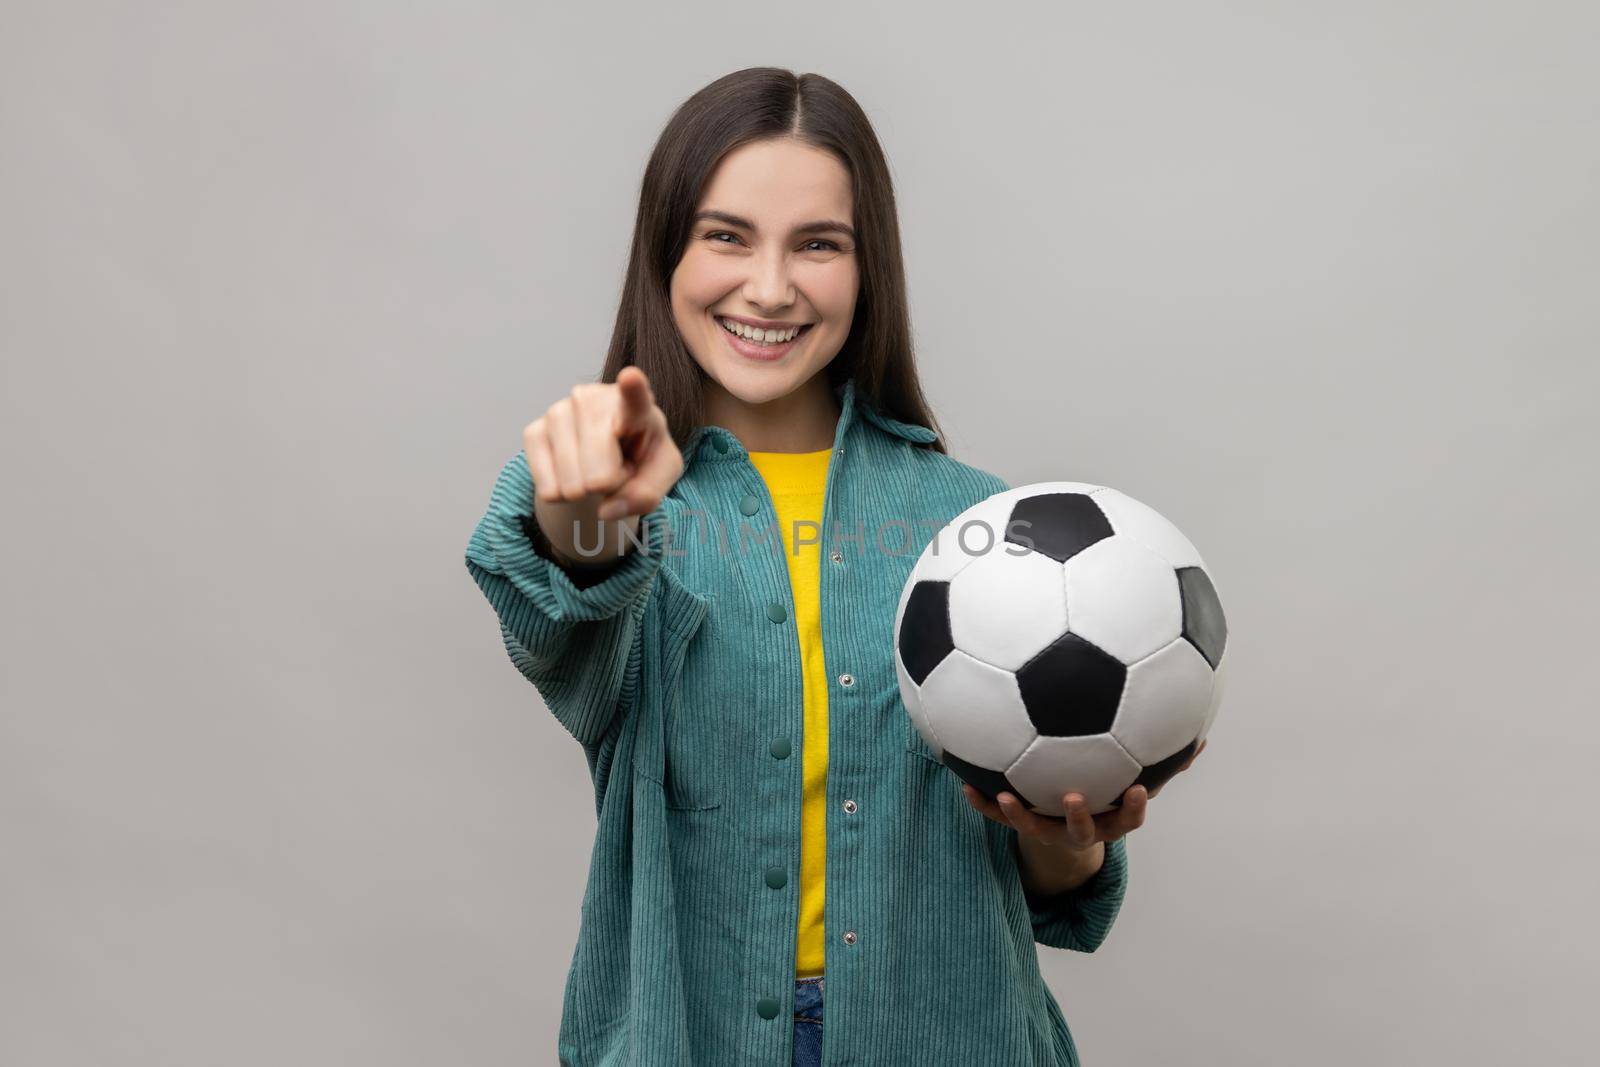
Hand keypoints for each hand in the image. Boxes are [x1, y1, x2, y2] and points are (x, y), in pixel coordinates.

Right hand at [524, 365, 681, 520]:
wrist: (609, 448)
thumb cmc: (642, 453)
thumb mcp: (661, 474)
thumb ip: (647, 494)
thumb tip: (606, 511)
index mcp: (636, 405)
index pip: (634, 398)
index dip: (632, 389)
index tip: (630, 378)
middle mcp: (592, 399)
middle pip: (598, 475)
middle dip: (609, 488)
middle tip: (618, 469)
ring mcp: (558, 412)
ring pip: (571, 485)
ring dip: (587, 492)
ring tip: (597, 467)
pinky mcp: (533, 431)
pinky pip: (548, 489)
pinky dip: (564, 494)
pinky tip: (573, 472)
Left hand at [962, 739, 1205, 850]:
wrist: (1062, 837)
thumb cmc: (1105, 796)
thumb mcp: (1133, 782)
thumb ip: (1164, 764)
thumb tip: (1201, 739)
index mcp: (1109, 819)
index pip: (1128, 819)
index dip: (1134, 807)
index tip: (1138, 789)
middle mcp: (1079, 830)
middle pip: (1082, 832)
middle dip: (1077, 817)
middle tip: (1073, 796)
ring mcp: (1047, 830)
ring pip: (1033, 827)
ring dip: (1018, 814)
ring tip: (1005, 794)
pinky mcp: (1019, 824)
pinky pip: (997, 817)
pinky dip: (981, 802)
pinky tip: (963, 783)